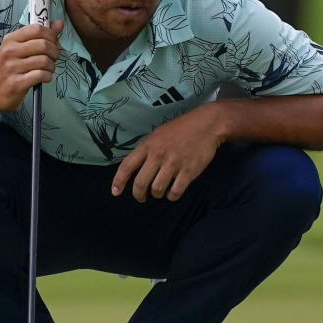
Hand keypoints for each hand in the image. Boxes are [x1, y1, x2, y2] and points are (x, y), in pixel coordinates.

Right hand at [0, 20, 62, 110]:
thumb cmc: (9, 68)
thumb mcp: (19, 48)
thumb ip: (39, 36)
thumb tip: (59, 23)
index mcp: (10, 39)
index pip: (37, 29)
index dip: (51, 35)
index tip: (54, 43)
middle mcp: (10, 51)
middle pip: (43, 44)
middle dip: (55, 52)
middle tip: (53, 58)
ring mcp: (12, 67)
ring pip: (44, 61)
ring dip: (52, 66)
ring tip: (48, 70)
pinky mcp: (16, 83)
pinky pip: (41, 75)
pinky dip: (48, 76)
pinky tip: (45, 78)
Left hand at [111, 104, 225, 202]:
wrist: (207, 124)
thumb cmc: (181, 129)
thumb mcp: (158, 134)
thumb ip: (147, 150)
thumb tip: (136, 168)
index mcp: (148, 145)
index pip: (127, 166)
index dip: (118, 181)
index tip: (115, 192)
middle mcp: (158, 155)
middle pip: (140, 183)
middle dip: (139, 195)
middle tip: (141, 197)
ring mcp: (173, 164)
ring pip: (157, 190)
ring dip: (157, 195)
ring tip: (160, 191)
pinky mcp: (188, 172)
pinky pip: (175, 192)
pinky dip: (172, 196)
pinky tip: (173, 192)